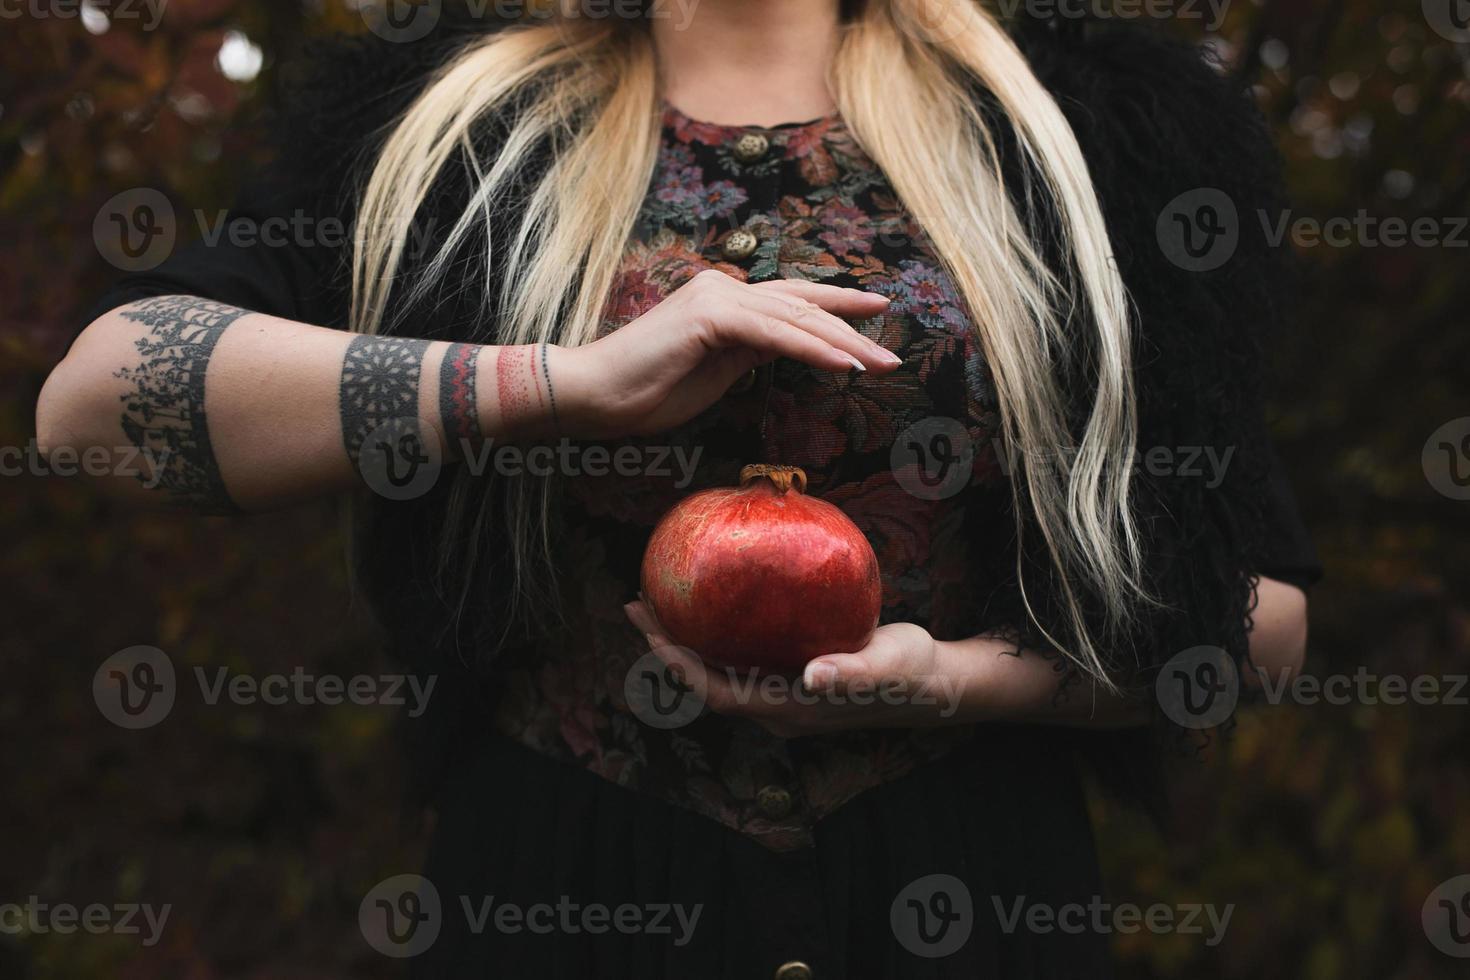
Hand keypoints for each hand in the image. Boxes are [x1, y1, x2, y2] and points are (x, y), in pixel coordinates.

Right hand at [556, 270, 897, 437]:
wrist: (594, 394)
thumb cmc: (646, 391)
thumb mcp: (714, 372)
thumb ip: (748, 354)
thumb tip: (783, 350)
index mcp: (724, 302)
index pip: (792, 300)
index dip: (837, 305)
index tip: (877, 311)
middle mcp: (724, 290)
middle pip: (803, 306)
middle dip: (853, 326)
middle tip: (892, 349)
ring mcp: (716, 300)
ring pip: (796, 318)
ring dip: (844, 342)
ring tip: (880, 362)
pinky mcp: (710, 319)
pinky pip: (775, 334)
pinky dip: (813, 350)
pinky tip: (844, 364)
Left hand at [624, 600, 973, 736]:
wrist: (937, 681)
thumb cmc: (912, 674)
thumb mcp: (885, 668)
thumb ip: (849, 674)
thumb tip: (813, 677)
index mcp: (786, 710)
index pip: (712, 691)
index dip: (674, 662)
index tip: (648, 623)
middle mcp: (775, 707)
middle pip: (703, 681)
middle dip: (666, 646)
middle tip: (638, 600)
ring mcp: (781, 693)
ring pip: (718, 669)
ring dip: (686, 638)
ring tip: (662, 596)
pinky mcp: (792, 675)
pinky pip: (740, 655)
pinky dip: (716, 629)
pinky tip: (714, 597)